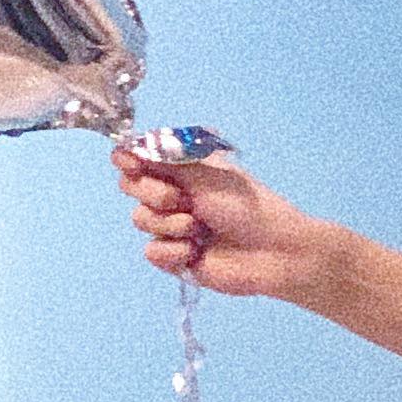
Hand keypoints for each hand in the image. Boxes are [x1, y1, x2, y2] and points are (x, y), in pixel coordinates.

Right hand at [114, 139, 340, 303]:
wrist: (272, 252)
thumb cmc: (246, 207)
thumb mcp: (208, 176)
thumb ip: (167, 161)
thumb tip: (131, 145)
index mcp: (185, 169)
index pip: (141, 158)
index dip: (129, 159)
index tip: (132, 164)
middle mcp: (176, 194)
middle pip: (132, 186)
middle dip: (152, 193)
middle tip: (181, 199)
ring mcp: (173, 226)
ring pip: (141, 219)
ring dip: (170, 224)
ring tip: (199, 229)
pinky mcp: (174, 256)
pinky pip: (152, 251)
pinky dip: (173, 251)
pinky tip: (196, 252)